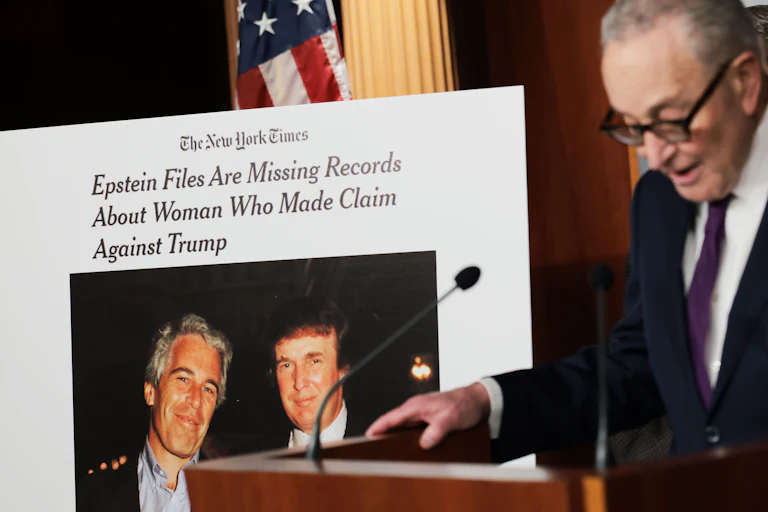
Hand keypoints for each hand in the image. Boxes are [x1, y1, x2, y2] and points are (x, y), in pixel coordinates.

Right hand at [366, 382, 490, 448]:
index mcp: (416, 406)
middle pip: (393, 423)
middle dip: (382, 434)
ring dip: (395, 437)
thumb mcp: (450, 419)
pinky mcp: (427, 419)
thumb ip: (436, 432)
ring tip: (387, 452)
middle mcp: (415, 409)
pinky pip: (412, 429)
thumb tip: (423, 444)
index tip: (366, 436)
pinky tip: (408, 448)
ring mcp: (421, 414)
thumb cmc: (463, 404)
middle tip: (373, 449)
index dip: (377, 427)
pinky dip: (407, 438)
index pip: (391, 417)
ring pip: (403, 427)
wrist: (477, 400)